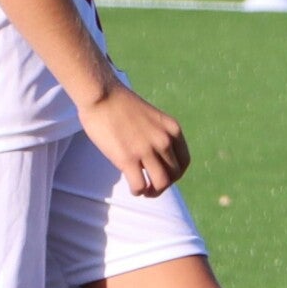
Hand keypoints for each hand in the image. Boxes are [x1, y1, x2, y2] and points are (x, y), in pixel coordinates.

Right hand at [79, 81, 189, 197]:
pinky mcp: (128, 159)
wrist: (102, 95)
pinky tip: (133, 188)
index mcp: (173, 130)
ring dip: (153, 192)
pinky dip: (137, 191)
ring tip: (143, 190)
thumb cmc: (122, 105)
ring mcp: (147, 151)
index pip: (184, 162)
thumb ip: (158, 136)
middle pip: (173, 175)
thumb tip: (156, 158)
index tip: (165, 177)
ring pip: (160, 184)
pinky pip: (139, 185)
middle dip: (163, 185)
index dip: (176, 174)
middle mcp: (164, 141)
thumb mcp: (153, 119)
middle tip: (151, 187)